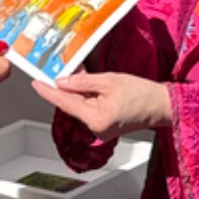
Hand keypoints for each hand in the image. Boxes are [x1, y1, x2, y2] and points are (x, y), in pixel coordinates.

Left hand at [35, 71, 169, 139]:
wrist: (162, 106)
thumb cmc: (142, 93)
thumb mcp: (109, 80)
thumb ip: (82, 81)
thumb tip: (62, 81)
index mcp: (96, 118)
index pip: (65, 102)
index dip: (48, 91)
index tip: (36, 83)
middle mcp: (96, 128)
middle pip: (72, 104)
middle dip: (67, 86)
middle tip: (62, 68)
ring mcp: (100, 130)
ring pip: (81, 106)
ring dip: (78, 90)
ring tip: (82, 73)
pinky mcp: (105, 127)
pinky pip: (89, 109)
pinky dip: (88, 97)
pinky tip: (91, 85)